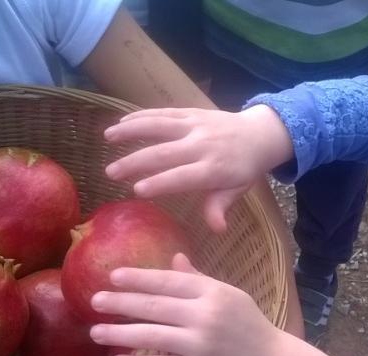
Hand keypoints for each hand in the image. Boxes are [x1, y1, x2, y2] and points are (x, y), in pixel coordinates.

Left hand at [89, 253, 280, 355]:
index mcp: (211, 292)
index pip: (168, 281)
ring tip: (95, 333)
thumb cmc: (246, 323)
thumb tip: (173, 258)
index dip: (139, 278)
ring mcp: (201, 345)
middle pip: (155, 307)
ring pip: (152, 337)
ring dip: (120, 334)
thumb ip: (197, 278)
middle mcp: (205, 316)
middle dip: (121, 304)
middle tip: (94, 301)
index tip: (113, 276)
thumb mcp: (227, 293)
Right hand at [104, 105, 292, 231]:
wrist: (259, 133)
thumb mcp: (237, 191)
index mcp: (214, 169)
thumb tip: (217, 229)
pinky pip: (164, 113)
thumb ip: (221, 206)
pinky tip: (121, 123)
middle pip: (165, 153)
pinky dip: (141, 116)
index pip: (184, 176)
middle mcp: (202, 145)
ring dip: (132, 131)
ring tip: (107, 138)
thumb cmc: (243, 170)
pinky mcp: (190, 113)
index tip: (137, 190)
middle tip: (111, 172)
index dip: (161, 183)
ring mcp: (194, 126)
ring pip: (160, 126)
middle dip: (136, 161)